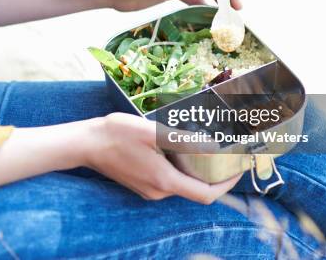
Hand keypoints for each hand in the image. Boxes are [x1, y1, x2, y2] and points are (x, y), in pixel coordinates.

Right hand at [84, 113, 241, 203]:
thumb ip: (183, 140)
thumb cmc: (117, 134)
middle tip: (225, 151)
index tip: (239, 168)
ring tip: (204, 146)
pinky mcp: (141, 185)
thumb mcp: (152, 131)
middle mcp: (158, 192)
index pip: (206, 194)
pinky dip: (181, 169)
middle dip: (214, 173)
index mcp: (164, 181)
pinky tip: (178, 149)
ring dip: (196, 170)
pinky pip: (169, 181)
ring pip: (182, 184)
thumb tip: (212, 147)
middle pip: (196, 189)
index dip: (227, 184)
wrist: (86, 143)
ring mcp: (148, 191)